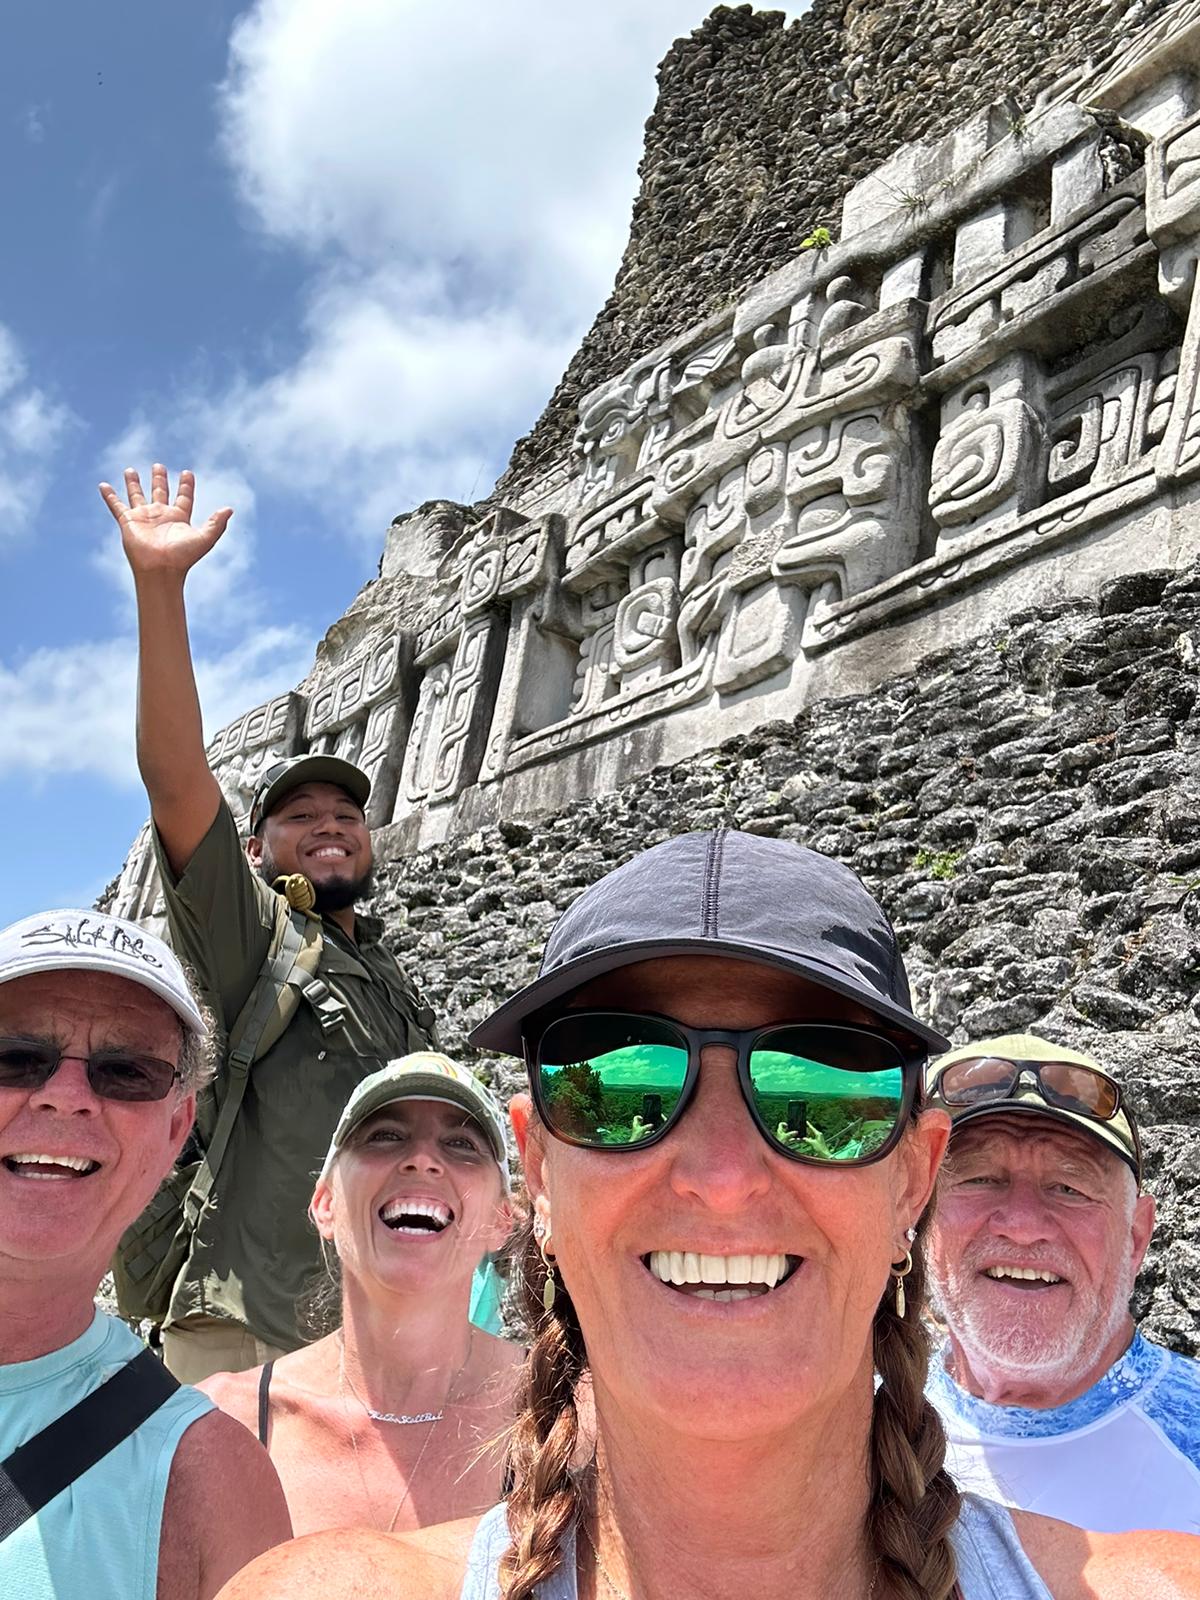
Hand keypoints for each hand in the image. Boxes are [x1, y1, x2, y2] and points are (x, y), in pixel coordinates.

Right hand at [99, 464, 232, 577]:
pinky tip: (103, 485)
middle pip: (160, 492)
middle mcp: (160, 515)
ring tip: (130, 469)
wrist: (161, 570)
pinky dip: (109, 496)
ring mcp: (143, 518)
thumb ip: (217, 523)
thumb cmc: (183, 557)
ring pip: (137, 495)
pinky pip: (116, 506)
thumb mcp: (206, 538)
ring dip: (133, 483)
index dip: (186, 485)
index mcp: (179, 518)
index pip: (184, 497)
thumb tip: (230, 509)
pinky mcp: (128, 521)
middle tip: (158, 466)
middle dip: (159, 479)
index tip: (187, 473)